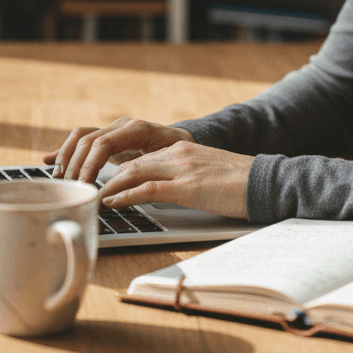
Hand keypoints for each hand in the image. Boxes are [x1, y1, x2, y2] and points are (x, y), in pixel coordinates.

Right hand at [42, 118, 195, 182]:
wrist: (186, 141)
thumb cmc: (181, 154)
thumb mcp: (169, 163)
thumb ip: (149, 172)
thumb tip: (127, 188)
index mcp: (137, 129)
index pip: (104, 143)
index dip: (90, 164)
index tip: (84, 185)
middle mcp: (122, 125)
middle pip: (88, 140)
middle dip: (75, 164)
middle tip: (68, 187)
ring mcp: (114, 129)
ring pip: (81, 136)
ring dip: (66, 156)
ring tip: (58, 177)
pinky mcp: (108, 137)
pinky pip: (82, 138)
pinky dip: (65, 149)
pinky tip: (48, 160)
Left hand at [99, 141, 252, 218]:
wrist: (266, 182)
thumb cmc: (240, 183)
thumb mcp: (206, 173)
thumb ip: (183, 177)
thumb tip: (162, 193)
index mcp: (182, 149)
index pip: (139, 158)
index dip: (116, 171)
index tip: (99, 182)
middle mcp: (178, 154)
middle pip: (130, 163)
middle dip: (104, 177)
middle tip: (85, 191)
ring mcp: (182, 169)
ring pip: (133, 172)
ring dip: (107, 186)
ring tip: (90, 198)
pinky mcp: (188, 187)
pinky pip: (147, 189)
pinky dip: (124, 195)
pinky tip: (110, 202)